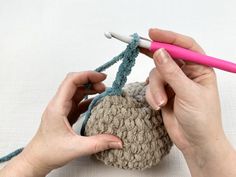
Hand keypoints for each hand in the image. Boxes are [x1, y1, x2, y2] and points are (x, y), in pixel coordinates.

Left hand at [0, 71, 121, 176]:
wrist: (38, 159)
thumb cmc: (49, 151)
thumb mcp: (76, 148)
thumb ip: (98, 143)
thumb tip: (117, 141)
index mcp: (58, 107)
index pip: (71, 81)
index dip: (87, 75)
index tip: (101, 77)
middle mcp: (59, 104)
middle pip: (74, 83)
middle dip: (90, 80)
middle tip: (104, 85)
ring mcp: (62, 108)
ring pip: (76, 91)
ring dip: (89, 88)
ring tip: (103, 91)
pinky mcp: (66, 114)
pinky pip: (77, 101)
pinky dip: (88, 98)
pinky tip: (96, 102)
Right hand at [142, 28, 235, 176]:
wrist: (195, 142)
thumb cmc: (202, 119)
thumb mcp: (188, 93)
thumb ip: (172, 73)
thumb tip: (159, 52)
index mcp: (200, 69)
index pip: (184, 47)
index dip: (169, 38)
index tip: (152, 34)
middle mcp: (185, 73)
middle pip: (166, 57)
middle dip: (154, 57)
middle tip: (139, 48)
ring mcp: (173, 83)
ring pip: (155, 74)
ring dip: (155, 88)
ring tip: (160, 102)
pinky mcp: (162, 93)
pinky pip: (151, 87)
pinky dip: (151, 95)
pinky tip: (158, 106)